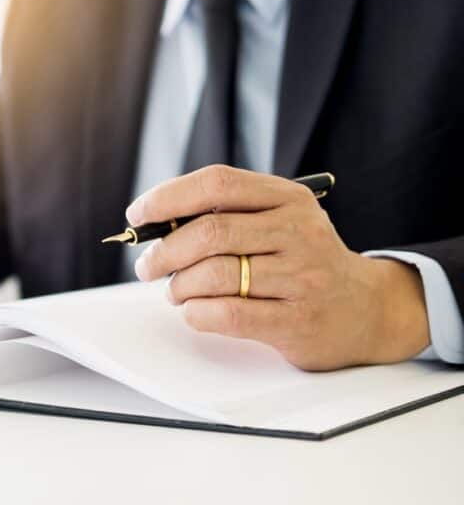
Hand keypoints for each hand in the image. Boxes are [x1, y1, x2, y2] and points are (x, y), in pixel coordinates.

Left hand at [127, 165, 429, 370]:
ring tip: (176, 292)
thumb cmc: (302, 262)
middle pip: (210, 232)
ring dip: (179, 286)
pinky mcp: (297, 321)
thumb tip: (154, 221)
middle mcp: (299, 232)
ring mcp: (302, 278)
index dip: (167, 197)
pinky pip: (228, 315)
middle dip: (164, 251)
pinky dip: (197, 313)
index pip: (217, 182)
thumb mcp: (278, 222)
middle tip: (148, 267)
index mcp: (288, 198)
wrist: (368, 310)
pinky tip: (194, 312)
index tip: (137, 215)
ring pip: (214, 275)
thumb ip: (226, 214)